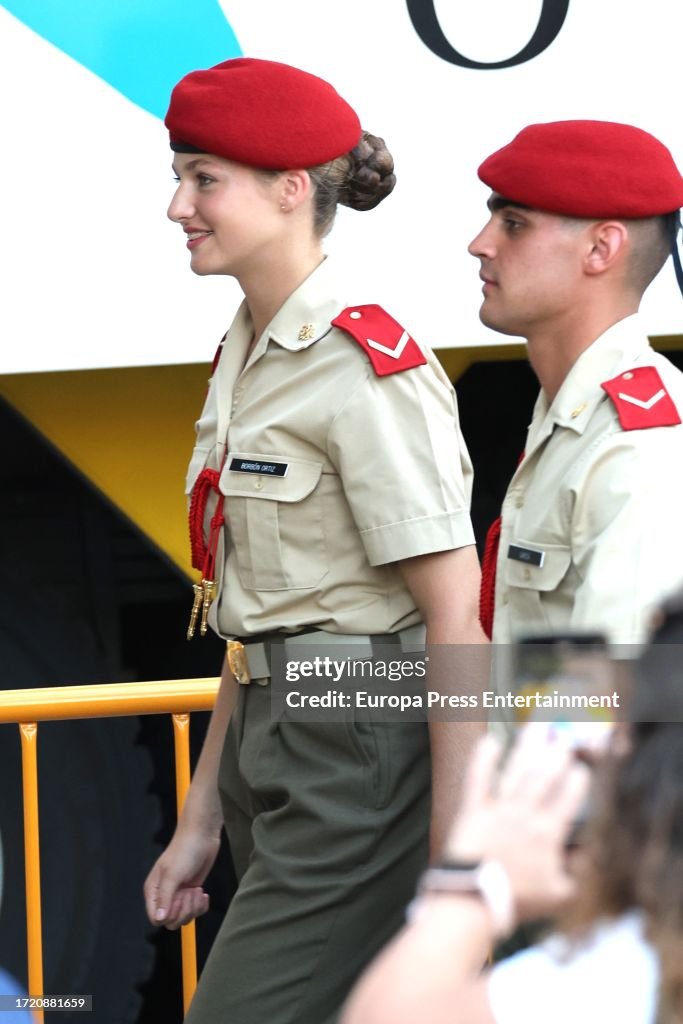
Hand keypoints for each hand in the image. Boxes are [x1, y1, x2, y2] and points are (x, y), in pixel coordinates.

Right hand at [143, 824, 220, 929]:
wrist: (202, 836)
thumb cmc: (185, 851)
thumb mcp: (172, 874)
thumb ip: (165, 898)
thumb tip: (159, 919)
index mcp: (154, 891)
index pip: (155, 919)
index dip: (169, 915)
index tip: (179, 899)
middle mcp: (164, 895)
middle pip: (171, 921)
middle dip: (184, 910)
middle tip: (190, 892)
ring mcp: (179, 895)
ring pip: (184, 918)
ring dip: (194, 907)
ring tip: (197, 890)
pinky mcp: (191, 893)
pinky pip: (195, 911)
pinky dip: (201, 906)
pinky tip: (203, 893)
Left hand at [444, 725, 590, 921]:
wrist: (474, 901)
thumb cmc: (517, 901)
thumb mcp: (559, 895)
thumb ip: (577, 874)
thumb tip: (587, 855)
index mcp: (547, 834)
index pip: (568, 799)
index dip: (576, 782)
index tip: (581, 768)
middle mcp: (524, 815)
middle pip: (544, 778)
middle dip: (556, 756)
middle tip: (563, 737)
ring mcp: (498, 809)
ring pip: (516, 771)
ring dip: (527, 748)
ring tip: (537, 728)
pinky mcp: (472, 810)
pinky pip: (478, 779)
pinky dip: (483, 759)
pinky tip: (489, 740)